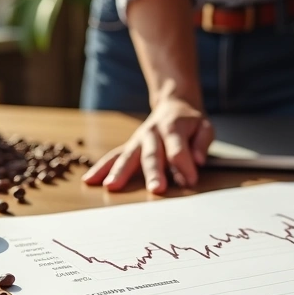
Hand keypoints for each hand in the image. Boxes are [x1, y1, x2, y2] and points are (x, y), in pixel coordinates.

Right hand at [82, 97, 213, 193]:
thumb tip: (198, 161)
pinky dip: (100, 168)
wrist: (173, 105)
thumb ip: (202, 143)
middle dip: (153, 172)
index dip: (184, 165)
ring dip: (120, 172)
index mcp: (173, 127)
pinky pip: (112, 157)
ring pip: (127, 156)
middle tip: (156, 189)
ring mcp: (137, 140)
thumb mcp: (204, 127)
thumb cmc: (189, 122)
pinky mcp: (128, 148)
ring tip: (111, 186)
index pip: (177, 149)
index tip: (191, 181)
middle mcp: (152, 133)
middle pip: (151, 154)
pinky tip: (89, 180)